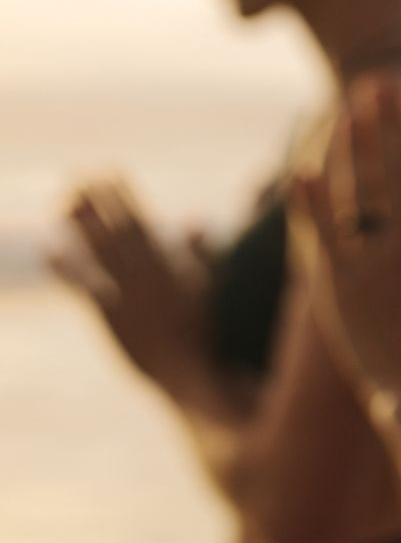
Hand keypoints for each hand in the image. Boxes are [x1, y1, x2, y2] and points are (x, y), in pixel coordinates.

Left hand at [48, 179, 213, 394]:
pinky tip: (49, 250)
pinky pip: (83, 286)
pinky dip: (65, 268)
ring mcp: (126, 295)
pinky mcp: (109, 316)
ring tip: (64, 202)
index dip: (125, 195)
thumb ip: (201, 251)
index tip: (111, 172)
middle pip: (117, 230)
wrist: (187, 370)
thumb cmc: (200, 328)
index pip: (142, 221)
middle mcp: (146, 275)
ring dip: (81, 225)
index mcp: (169, 265)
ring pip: (99, 252)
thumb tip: (193, 218)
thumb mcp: (209, 285)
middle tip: (80, 176)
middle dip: (99, 201)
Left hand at [297, 82, 400, 404]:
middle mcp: (400, 245)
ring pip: (354, 195)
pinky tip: (299, 171)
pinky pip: (320, 235)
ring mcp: (365, 263)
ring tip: (343, 111)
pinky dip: (309, 203)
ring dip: (349, 151)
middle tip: (375, 85)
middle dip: (382, 127)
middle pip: (388, 173)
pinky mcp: (335, 284)